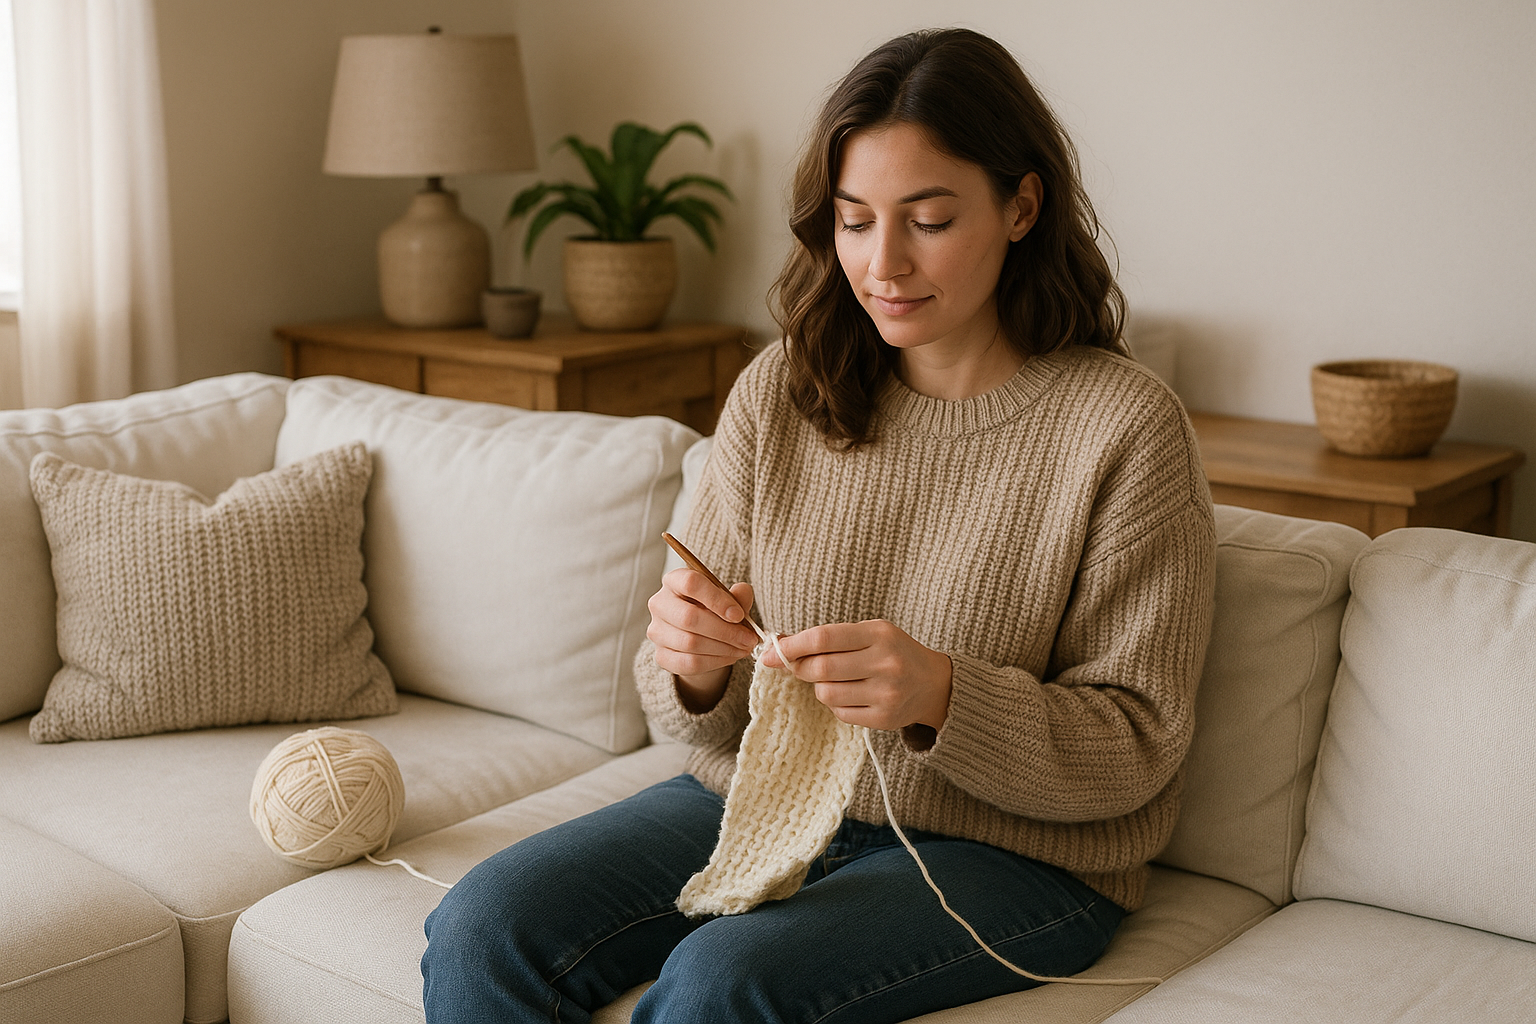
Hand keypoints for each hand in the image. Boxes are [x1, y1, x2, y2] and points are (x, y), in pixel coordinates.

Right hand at [646, 568, 758, 712]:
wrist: (700, 636)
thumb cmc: (714, 611)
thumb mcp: (728, 599)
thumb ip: (738, 595)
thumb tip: (743, 592)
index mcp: (675, 581)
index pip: (691, 584)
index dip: (717, 599)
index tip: (738, 615)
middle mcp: (660, 604)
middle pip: (689, 617)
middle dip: (725, 631)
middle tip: (749, 639)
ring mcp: (657, 631)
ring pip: (690, 643)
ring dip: (724, 648)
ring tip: (744, 648)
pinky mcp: (662, 656)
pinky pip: (689, 663)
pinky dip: (715, 662)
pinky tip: (731, 657)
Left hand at [763, 620, 951, 732]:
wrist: (933, 684)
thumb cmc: (893, 652)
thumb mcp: (868, 634)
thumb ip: (829, 638)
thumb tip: (780, 644)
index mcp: (879, 635)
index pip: (823, 638)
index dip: (792, 645)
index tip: (770, 650)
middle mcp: (885, 664)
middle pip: (820, 668)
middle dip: (798, 667)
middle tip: (793, 666)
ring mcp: (886, 694)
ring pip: (826, 693)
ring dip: (819, 687)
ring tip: (835, 679)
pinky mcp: (885, 719)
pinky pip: (840, 713)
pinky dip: (836, 703)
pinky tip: (851, 695)